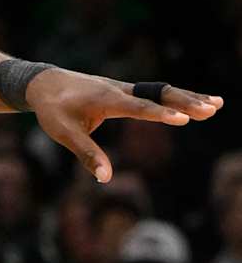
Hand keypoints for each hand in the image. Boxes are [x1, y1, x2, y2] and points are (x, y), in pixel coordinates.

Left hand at [30, 72, 222, 185]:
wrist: (45, 84)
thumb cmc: (53, 110)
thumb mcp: (63, 134)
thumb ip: (87, 155)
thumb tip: (105, 179)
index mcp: (106, 99)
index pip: (138, 107)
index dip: (160, 114)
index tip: (183, 118)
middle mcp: (120, 90)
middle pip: (158, 94)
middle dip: (185, 102)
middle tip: (210, 110)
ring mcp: (126, 88)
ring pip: (162, 91)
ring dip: (189, 97)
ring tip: (217, 105)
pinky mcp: (127, 91)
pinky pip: (156, 93)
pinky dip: (178, 97)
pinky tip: (199, 101)